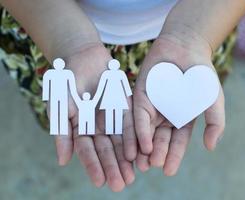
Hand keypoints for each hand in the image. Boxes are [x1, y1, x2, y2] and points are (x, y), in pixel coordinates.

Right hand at [51, 44, 136, 191]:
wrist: (84, 57)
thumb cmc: (67, 80)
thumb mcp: (60, 104)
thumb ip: (61, 132)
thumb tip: (63, 161)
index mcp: (80, 129)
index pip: (87, 151)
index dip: (93, 166)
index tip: (99, 182)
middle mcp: (97, 127)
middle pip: (106, 150)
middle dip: (113, 167)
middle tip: (120, 185)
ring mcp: (111, 118)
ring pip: (119, 142)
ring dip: (125, 159)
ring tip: (132, 176)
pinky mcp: (124, 108)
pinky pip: (130, 125)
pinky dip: (134, 139)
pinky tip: (139, 153)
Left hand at [133, 35, 224, 174]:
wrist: (185, 47)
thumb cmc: (201, 73)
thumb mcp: (213, 99)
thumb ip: (215, 122)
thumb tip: (210, 147)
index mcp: (182, 119)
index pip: (177, 142)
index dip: (173, 156)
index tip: (169, 170)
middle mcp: (165, 116)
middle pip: (159, 140)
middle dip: (156, 154)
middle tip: (153, 167)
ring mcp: (152, 107)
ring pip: (146, 132)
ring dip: (143, 148)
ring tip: (142, 163)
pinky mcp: (140, 96)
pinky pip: (138, 116)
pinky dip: (138, 131)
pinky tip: (138, 145)